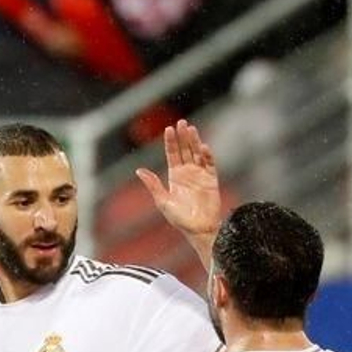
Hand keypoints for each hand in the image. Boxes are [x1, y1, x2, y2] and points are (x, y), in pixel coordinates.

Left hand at [135, 120, 221, 259]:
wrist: (198, 229)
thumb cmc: (180, 219)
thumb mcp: (162, 201)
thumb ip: (153, 184)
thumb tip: (139, 170)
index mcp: (175, 176)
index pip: (172, 154)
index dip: (171, 142)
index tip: (168, 129)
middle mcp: (188, 173)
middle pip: (185, 150)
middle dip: (183, 137)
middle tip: (181, 122)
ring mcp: (200, 175)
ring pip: (197, 154)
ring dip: (195, 141)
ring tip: (191, 129)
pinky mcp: (212, 180)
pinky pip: (210, 165)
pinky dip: (207, 156)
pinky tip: (203, 147)